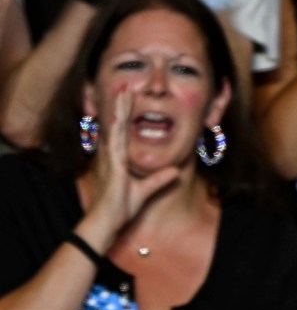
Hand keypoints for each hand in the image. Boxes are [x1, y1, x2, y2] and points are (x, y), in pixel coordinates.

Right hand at [82, 87, 181, 240]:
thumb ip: (159, 180)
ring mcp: (111, 160)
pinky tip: (118, 117)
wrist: (108, 221)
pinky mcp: (113, 166)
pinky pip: (115, 144)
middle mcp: (111, 156)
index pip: (122, 132)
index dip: (125, 115)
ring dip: (119, 111)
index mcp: (117, 159)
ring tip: (123, 93)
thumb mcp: (146, 190)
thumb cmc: (120, 208)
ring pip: (115, 129)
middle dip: (120, 106)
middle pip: (116, 125)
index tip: (129, 100)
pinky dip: (116, 130)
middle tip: (125, 87)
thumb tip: (175, 172)